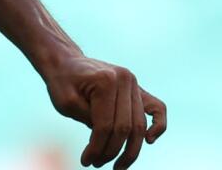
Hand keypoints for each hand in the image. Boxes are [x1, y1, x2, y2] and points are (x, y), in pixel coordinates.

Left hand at [41, 53, 165, 168]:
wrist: (65, 61)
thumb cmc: (62, 83)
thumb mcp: (66, 103)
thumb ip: (89, 120)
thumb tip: (108, 141)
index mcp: (106, 80)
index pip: (106, 125)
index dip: (97, 148)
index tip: (86, 161)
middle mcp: (124, 79)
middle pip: (124, 127)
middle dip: (111, 151)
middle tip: (97, 164)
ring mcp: (133, 82)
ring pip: (139, 124)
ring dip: (131, 149)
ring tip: (118, 166)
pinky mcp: (137, 88)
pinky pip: (157, 108)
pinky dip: (158, 125)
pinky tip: (150, 140)